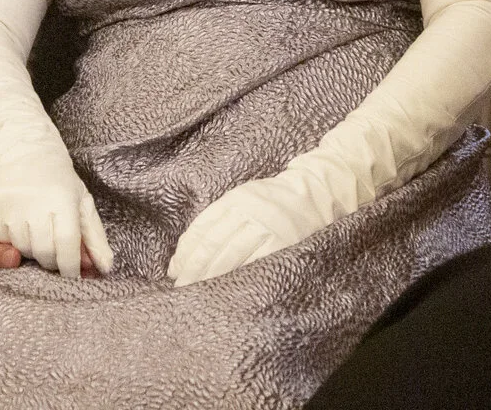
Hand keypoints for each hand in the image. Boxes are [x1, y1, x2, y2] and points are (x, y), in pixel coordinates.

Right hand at [0, 129, 113, 278]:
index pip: (68, 248)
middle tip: (55, 253)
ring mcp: (11, 210)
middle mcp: (36, 207)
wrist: (20, 148)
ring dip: (33, 251)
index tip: (73, 275)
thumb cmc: (57, 177)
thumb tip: (105, 269)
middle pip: (45, 254)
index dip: (71, 268)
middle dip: (53, 261)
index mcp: (63, 202)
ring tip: (38, 234)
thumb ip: (94, 237)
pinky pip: (3, 243)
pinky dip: (12, 242)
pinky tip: (20, 227)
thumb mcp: (81, 200)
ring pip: (24, 251)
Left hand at [167, 176, 318, 286]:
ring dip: (211, 278)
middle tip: (181, 289)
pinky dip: (238, 278)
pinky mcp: (282, 244)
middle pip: (212, 245)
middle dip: (193, 269)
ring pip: (230, 257)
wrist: (316, 195)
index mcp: (235, 199)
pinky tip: (228, 291)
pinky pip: (254, 264)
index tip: (175, 272)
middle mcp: (248, 211)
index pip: (202, 228)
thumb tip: (185, 254)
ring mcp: (266, 228)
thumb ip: (217, 220)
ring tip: (198, 294)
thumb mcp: (243, 199)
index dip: (186, 253)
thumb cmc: (274, 201)